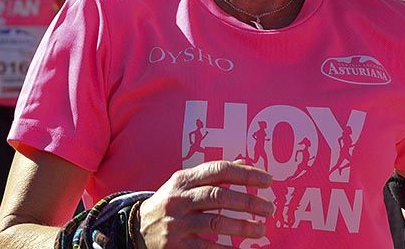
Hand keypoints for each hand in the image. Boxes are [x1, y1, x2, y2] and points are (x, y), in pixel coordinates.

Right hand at [135, 161, 273, 246]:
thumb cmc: (169, 202)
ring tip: (260, 229)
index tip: (268, 180)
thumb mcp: (185, 183)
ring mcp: (176, 224)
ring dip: (242, 227)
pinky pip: (207, 248)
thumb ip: (213, 175)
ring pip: (215, 223)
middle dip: (248, 201)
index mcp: (183, 179)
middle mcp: (179, 199)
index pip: (219, 170)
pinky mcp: (176, 246)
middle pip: (218, 196)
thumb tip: (245, 164)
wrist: (135, 229)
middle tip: (269, 208)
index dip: (246, 174)